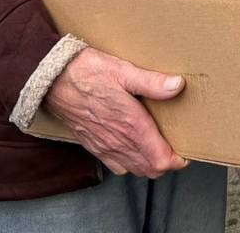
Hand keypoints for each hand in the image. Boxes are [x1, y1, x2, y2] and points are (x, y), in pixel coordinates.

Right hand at [44, 47, 188, 177]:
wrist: (52, 80)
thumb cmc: (88, 72)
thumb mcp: (124, 71)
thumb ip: (152, 82)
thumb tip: (178, 86)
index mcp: (131, 126)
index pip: (160, 160)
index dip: (178, 160)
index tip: (187, 150)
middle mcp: (118, 142)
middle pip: (150, 169)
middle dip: (166, 163)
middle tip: (176, 148)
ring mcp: (104, 146)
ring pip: (133, 169)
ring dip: (148, 164)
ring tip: (158, 148)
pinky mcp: (92, 145)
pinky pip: (115, 165)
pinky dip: (129, 163)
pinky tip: (133, 146)